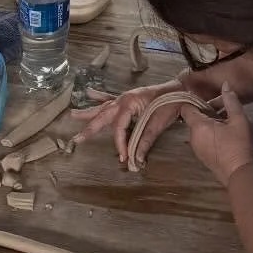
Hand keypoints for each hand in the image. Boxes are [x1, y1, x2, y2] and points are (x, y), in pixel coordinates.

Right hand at [77, 82, 197, 169]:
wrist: (180, 91)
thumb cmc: (169, 105)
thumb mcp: (157, 124)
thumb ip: (144, 142)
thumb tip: (136, 161)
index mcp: (129, 104)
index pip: (119, 128)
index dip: (120, 144)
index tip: (123, 158)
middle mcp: (123, 99)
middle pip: (103, 116)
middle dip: (89, 129)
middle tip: (76, 139)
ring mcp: (125, 97)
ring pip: (103, 107)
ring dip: (88, 112)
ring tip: (72, 114)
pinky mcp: (128, 98)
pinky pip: (110, 98)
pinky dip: (99, 97)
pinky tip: (89, 93)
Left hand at [181, 85, 252, 187]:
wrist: (238, 173)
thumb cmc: (238, 145)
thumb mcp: (239, 120)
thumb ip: (231, 101)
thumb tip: (225, 84)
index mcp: (198, 126)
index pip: (186, 108)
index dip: (194, 100)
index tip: (206, 97)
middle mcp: (192, 137)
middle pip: (192, 118)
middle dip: (204, 112)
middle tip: (220, 109)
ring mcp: (196, 148)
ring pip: (197, 129)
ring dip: (207, 123)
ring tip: (223, 121)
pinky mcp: (201, 156)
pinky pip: (201, 139)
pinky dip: (208, 133)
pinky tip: (222, 134)